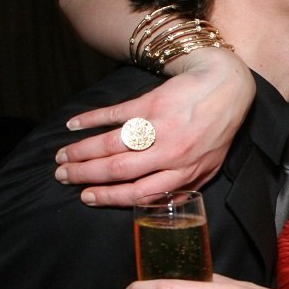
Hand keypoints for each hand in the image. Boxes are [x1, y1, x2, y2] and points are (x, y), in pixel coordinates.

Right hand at [54, 48, 255, 206]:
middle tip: (63, 176)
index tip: (86, 197)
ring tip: (62, 156)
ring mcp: (160, 127)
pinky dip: (90, 120)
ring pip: (111, 145)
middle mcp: (171, 154)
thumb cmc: (217, 129)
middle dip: (85, 175)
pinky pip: (114, 115)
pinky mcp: (152, 103)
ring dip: (81, 152)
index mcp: (185, 174)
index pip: (140, 194)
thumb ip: (183, 185)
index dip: (109, 197)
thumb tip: (154, 203)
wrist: (226, 86)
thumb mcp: (208, 165)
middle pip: (119, 170)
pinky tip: (73, 125)